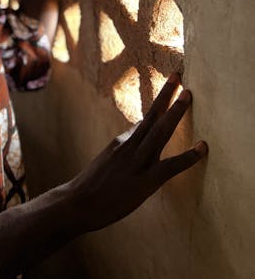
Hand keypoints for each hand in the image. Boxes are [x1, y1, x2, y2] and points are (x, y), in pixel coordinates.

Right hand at [69, 73, 207, 231]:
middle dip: (166, 95)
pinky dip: (188, 157)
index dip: (159, 103)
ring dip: (175, 112)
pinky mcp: (144, 181)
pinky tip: (202, 148)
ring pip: (160, 132)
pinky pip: (170, 166)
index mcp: (121, 142)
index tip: (170, 86)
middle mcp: (129, 146)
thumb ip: (122, 149)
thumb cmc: (90, 187)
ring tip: (188, 94)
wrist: (76, 203)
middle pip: (152, 116)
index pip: (145, 119)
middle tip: (178, 76)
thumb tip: (134, 136)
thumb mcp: (106, 161)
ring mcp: (137, 162)